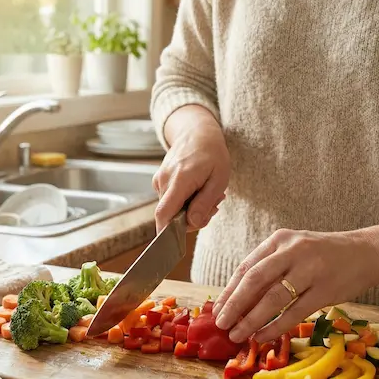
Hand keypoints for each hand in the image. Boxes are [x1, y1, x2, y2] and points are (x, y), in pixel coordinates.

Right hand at [153, 106, 229, 232]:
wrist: (197, 133)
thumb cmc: (212, 154)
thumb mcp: (218, 180)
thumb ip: (204, 203)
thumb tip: (191, 223)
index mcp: (179, 180)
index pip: (164, 213)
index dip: (166, 233)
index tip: (175, 245)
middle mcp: (164, 181)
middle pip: (170, 215)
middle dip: (192, 218)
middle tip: (213, 206)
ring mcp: (159, 180)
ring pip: (171, 209)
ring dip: (190, 209)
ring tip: (207, 194)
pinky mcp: (159, 181)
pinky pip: (170, 201)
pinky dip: (184, 202)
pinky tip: (197, 191)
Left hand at [213, 228, 378, 342]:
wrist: (368, 253)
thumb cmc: (323, 255)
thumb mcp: (294, 250)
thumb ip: (269, 267)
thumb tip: (237, 299)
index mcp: (279, 240)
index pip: (247, 267)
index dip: (230, 290)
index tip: (217, 309)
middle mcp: (293, 251)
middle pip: (255, 280)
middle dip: (234, 305)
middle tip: (221, 324)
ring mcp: (310, 270)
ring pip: (273, 298)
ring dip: (251, 319)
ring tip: (237, 334)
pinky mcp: (325, 290)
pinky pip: (294, 312)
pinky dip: (275, 327)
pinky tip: (262, 336)